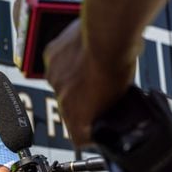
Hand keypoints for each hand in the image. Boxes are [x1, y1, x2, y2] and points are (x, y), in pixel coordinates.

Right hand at [43, 18, 135, 145]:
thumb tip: (109, 106)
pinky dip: (67, 61)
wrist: (108, 34)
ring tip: (93, 66)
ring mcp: (53, 76)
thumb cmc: (118, 61)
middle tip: (100, 89)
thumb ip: (108, 105)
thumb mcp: (121, 93)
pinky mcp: (50, 56)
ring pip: (63, 84)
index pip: (78, 138)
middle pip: (70, 107)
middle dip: (83, 101)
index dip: (90, 134)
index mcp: (78, 113)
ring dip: (74, 79)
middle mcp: (61, 97)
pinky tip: (82, 54)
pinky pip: (57, 64)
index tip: (98, 127)